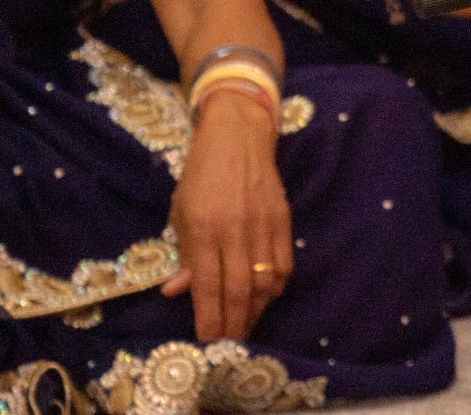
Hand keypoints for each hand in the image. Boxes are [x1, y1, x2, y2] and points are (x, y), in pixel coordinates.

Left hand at [163, 90, 290, 340]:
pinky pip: (284, 261)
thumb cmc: (201, 176)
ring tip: (248, 325)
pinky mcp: (283, 219)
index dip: (208, 316)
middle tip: (230, 343)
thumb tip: (177, 291)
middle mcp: (235, 230)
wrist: (239, 138)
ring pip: (265, 280)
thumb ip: (183, 253)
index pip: (206, 284)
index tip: (207, 339)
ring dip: (257, 308)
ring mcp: (263, 225)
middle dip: (234, 321)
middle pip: (239, 288)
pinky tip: (268, 296)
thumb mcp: (180, 213)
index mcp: (203, 229)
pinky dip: (277, 284)